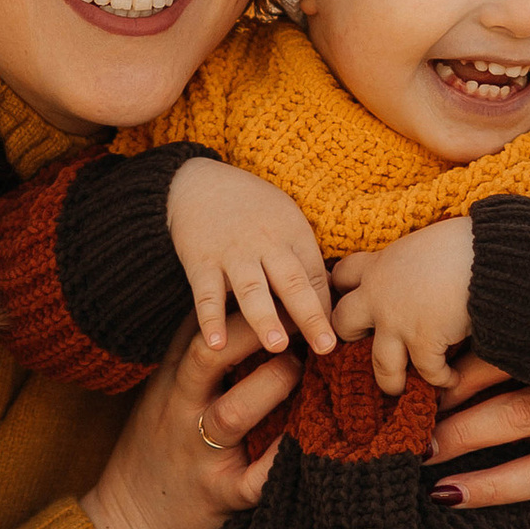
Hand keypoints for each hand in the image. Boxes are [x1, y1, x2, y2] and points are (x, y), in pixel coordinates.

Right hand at [81, 320, 299, 528]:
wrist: (129, 528)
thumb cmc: (154, 454)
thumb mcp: (161, 398)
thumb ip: (189, 357)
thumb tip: (226, 306)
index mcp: (170, 385)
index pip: (197, 330)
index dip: (234, 306)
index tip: (272, 288)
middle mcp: (181, 414)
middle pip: (208, 358)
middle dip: (251, 333)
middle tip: (294, 321)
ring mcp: (200, 456)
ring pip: (233, 413)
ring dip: (272, 387)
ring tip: (302, 370)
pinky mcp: (221, 496)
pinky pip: (258, 476)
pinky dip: (285, 458)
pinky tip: (313, 439)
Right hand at [165, 158, 335, 357]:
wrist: (196, 183)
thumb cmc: (250, 206)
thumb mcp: (285, 218)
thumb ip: (303, 255)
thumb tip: (326, 297)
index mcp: (292, 233)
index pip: (315, 275)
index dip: (325, 307)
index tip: (333, 337)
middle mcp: (266, 243)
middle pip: (291, 282)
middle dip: (309, 315)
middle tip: (325, 346)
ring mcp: (232, 253)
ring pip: (251, 289)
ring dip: (264, 318)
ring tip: (277, 346)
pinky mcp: (200, 262)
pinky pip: (206, 294)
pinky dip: (210, 319)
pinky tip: (216, 343)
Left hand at [329, 220, 475, 396]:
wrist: (491, 256)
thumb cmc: (467, 242)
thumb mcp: (427, 242)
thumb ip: (413, 261)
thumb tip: (423, 268)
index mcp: (381, 264)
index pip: (343, 274)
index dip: (343, 289)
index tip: (351, 299)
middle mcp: (379, 295)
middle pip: (343, 322)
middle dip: (350, 337)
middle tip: (364, 345)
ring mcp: (398, 321)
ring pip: (380, 364)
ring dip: (390, 380)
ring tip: (399, 387)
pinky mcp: (424, 341)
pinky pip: (427, 372)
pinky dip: (441, 379)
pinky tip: (451, 379)